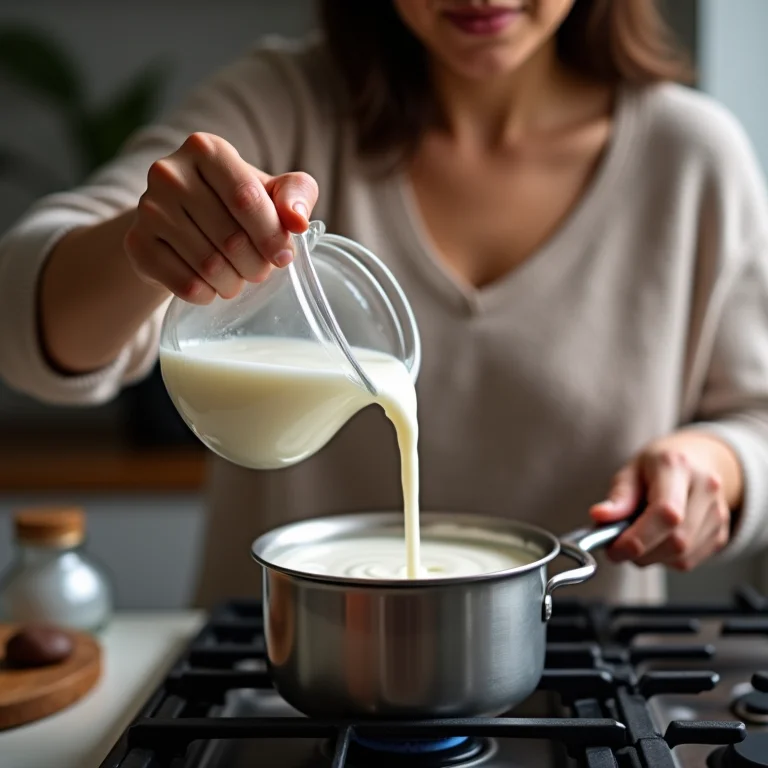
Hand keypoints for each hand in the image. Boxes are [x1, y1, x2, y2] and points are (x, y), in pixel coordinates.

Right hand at [124, 132, 318, 303]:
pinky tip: (212, 288)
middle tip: (259, 271)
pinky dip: (207, 295)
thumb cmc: (234, 203)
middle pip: (231, 238)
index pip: (247, 198)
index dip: (272, 236)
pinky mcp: (136, 244)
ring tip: (238, 279)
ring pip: (209, 265)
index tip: (283, 257)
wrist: (178, 222)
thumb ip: (296, 194)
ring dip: (234, 283)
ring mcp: (147, 208)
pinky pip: (184, 283)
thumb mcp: (271, 190)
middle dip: (256, 265)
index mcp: (206, 149)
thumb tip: (297, 222)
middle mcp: (169, 172)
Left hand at [589, 431, 741, 570]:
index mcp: (677, 466)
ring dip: (652, 557)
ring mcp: (718, 512)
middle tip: (618, 546)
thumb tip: (599, 517)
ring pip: (683, 556)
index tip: (613, 549)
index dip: (638, 538)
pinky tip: (658, 539)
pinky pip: (690, 561)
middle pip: (676, 540)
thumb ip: (618, 496)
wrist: (695, 460)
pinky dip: (666, 559)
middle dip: (640, 552)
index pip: (666, 512)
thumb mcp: (630, 471)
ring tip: (639, 537)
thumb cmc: (657, 466)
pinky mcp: (722, 532)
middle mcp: (706, 488)